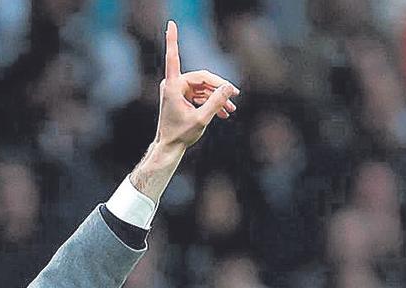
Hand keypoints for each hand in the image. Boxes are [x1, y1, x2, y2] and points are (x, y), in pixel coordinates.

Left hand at [155, 20, 239, 148]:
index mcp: (173, 86)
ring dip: (218, 97)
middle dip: (219, 87)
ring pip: (203, 87)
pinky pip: (200, 94)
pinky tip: (225, 112)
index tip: (171, 23)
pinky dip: (211, 101)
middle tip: (236, 95)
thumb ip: (216, 102)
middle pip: (202, 78)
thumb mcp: (201, 119)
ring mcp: (178, 90)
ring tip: (232, 109)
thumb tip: (230, 87)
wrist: (170, 147)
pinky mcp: (182, 97)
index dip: (173, 40)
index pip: (174, 57)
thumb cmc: (181, 134)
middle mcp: (174, 84)